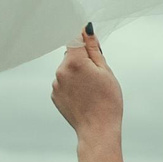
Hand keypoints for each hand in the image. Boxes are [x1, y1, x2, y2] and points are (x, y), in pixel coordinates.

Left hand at [52, 24, 121, 138]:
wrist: (98, 130)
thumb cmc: (107, 102)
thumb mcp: (105, 71)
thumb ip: (94, 49)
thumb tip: (86, 31)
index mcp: (74, 62)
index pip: (74, 39)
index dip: (84, 39)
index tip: (91, 44)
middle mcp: (60, 71)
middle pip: (71, 55)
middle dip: (83, 59)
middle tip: (98, 75)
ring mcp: (55, 85)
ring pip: (67, 69)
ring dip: (77, 73)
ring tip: (92, 89)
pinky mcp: (54, 96)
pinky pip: (64, 83)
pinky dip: (73, 85)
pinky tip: (84, 96)